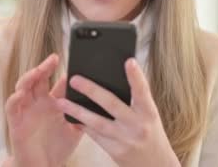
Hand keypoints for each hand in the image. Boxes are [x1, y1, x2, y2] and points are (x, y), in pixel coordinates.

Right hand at [5, 54, 82, 166]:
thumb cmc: (57, 147)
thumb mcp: (75, 129)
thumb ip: (84, 115)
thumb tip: (100, 103)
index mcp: (53, 102)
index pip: (58, 82)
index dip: (65, 73)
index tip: (75, 63)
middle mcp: (38, 103)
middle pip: (39, 78)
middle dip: (45, 67)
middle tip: (54, 58)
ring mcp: (26, 110)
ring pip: (23, 87)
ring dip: (29, 77)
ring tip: (38, 71)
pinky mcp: (16, 122)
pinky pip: (11, 107)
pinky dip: (14, 99)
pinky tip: (20, 94)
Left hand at [56, 58, 179, 166]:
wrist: (156, 165)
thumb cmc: (150, 133)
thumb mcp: (149, 115)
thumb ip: (136, 100)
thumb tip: (116, 76)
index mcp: (149, 113)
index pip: (143, 92)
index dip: (136, 77)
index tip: (129, 61)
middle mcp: (138, 126)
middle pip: (112, 104)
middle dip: (92, 91)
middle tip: (75, 79)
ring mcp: (125, 139)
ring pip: (97, 122)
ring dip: (78, 111)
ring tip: (61, 101)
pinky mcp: (116, 151)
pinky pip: (95, 136)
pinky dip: (82, 125)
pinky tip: (70, 117)